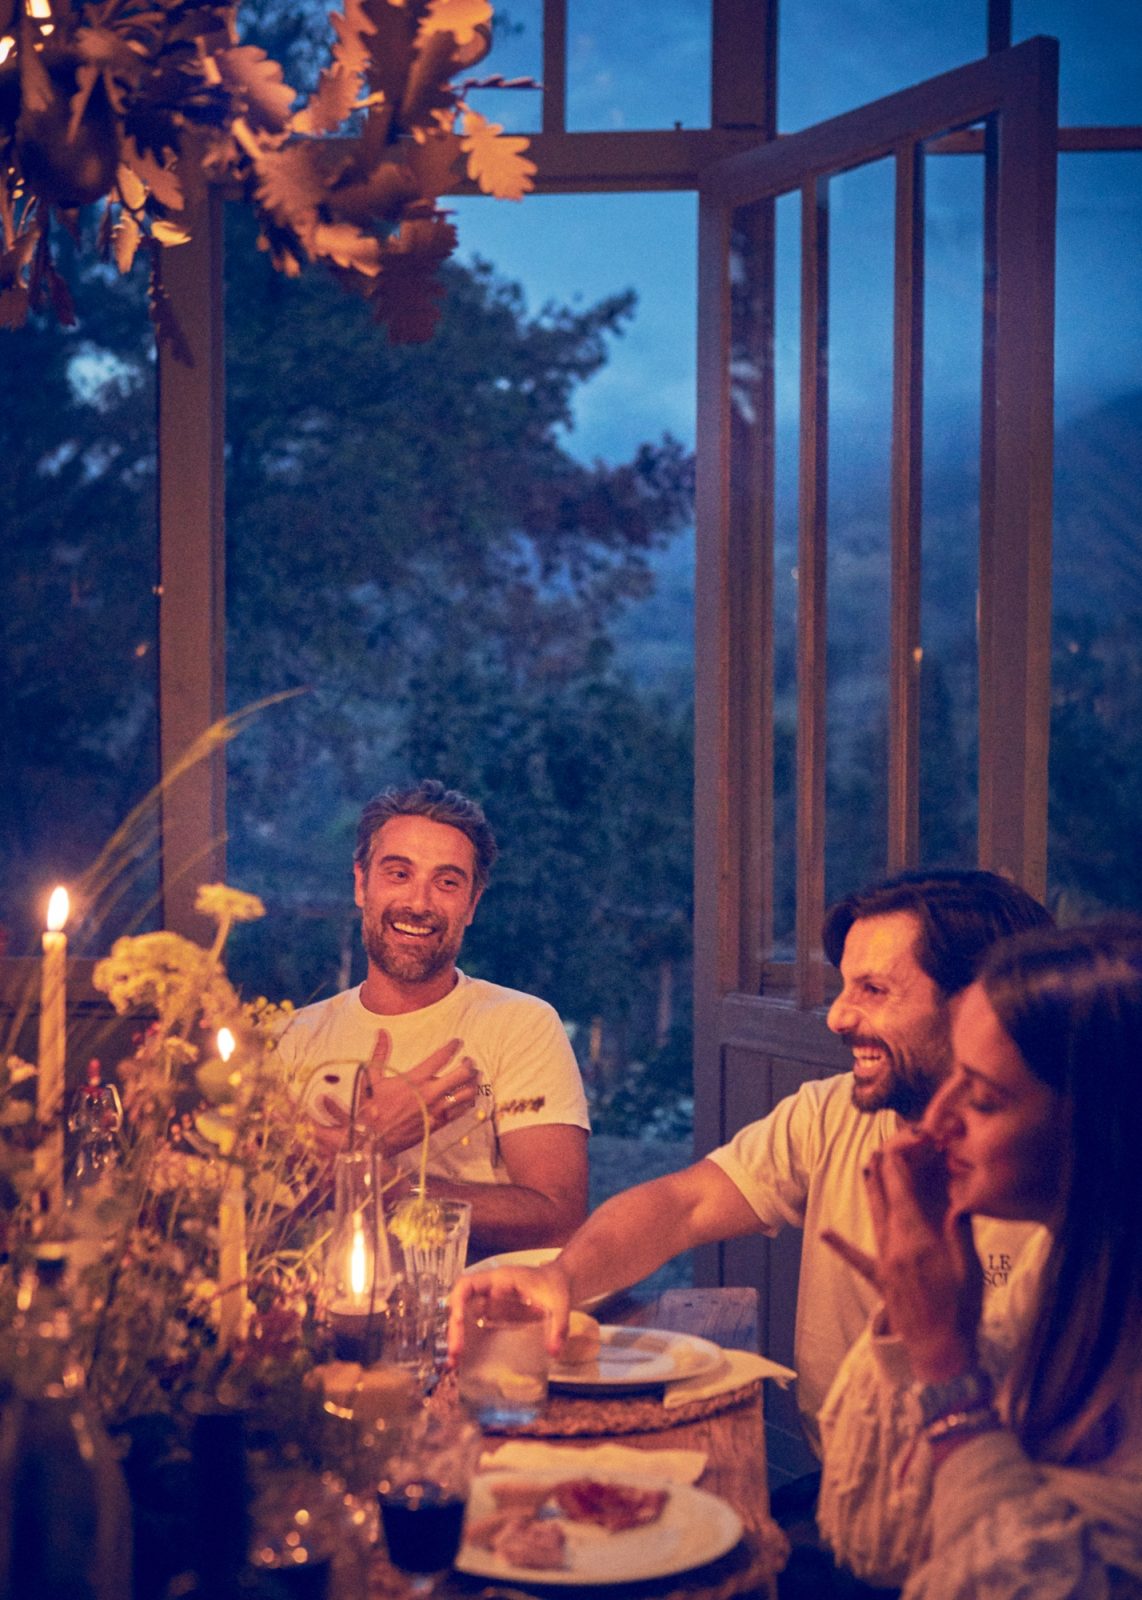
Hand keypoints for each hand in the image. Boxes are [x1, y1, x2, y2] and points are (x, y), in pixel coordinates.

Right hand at [310, 1031, 478, 1157]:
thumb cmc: (370, 1109)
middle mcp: (429, 1093)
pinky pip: (462, 1111)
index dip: (453, 1046)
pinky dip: (469, 1101)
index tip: (458, 1042)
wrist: (372, 1141)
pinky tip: (468, 1096)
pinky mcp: (439, 1124)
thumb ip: (380, 1053)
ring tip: (473, 1077)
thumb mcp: (371, 1078)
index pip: (442, 1057)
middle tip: (468, 1060)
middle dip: (469, 1064)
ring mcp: (436, 1110)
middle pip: (463, 1074)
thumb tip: (383, 1031)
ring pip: (467, 1093)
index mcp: (415, 1079)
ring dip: (473, 1082)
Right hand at [447, 1260, 571, 1365]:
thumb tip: (553, 1353)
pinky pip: (473, 1324)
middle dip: (454, 1326)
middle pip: (461, 1302)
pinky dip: (466, 1340)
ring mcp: (489, 1301)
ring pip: (464, 1314)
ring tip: (453, 1361)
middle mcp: (489, 1288)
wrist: (560, 1282)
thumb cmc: (556, 1287)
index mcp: (501, 1278)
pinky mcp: (492, 1313)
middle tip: (455, 1352)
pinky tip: (463, 1359)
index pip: (468, 1283)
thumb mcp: (560, 1304)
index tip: (460, 1322)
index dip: (459, 1301)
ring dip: (456, 1335)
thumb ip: (558, 1327)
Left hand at [823, 1128, 982, 1381]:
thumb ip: (960, 1232)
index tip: (903, 1143)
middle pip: (885, 1198)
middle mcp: (894, 1245)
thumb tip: (958, 1202)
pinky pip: (857, 1259)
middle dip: (884, 1169)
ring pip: (874, 1217)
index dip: (900, 1163)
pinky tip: (826, 1231)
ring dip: (872, 1190)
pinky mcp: (880, 1281)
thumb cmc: (961, 1313)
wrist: (941, 1355)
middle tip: (884, 1146)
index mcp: (917, 1239)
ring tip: (868, 1166)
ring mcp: (884, 1263)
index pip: (902, 1190)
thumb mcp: (970, 1269)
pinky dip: (841, 1244)